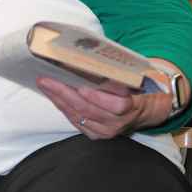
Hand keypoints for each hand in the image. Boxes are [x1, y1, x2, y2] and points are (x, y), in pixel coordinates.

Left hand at [36, 76, 174, 139]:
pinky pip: (77, 122)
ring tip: (45, 85)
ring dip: (59, 100)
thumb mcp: (134, 77)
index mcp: (132, 106)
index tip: (81, 87)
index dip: (97, 97)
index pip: (116, 105)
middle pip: (89, 110)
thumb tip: (90, 57)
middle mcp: (118, 122)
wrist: (147, 110)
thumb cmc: (138, 87)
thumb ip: (117, 72)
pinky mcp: (98, 135)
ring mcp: (107, 131)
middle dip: (64, 94)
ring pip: (79, 117)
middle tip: (46, 80)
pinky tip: (53, 97)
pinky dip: (64, 109)